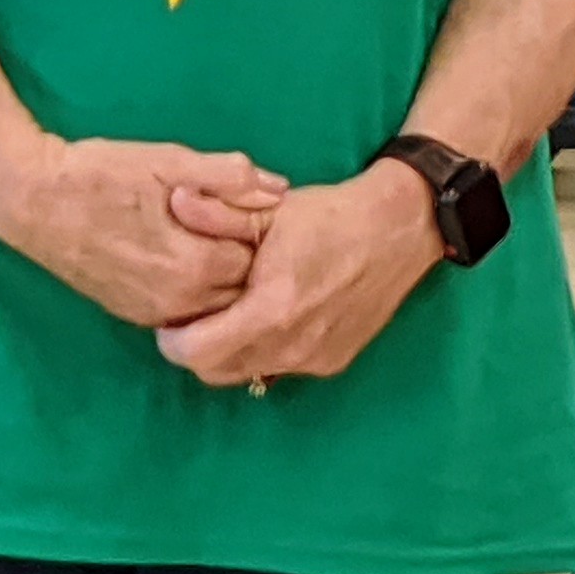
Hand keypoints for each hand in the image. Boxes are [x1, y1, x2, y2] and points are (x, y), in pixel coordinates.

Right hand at [0, 135, 283, 329]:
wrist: (28, 200)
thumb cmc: (100, 173)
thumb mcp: (169, 161)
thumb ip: (228, 177)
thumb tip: (279, 189)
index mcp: (194, 264)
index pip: (261, 259)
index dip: (260, 230)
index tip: (252, 206)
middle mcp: (177, 300)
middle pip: (243, 288)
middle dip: (249, 258)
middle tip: (238, 222)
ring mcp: (152, 313)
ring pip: (216, 304)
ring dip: (224, 277)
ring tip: (215, 237)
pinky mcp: (133, 315)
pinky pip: (186, 311)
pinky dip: (197, 291)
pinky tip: (189, 257)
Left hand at [156, 163, 444, 388]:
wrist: (403, 228)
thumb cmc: (333, 215)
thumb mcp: (271, 208)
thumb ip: (218, 213)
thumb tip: (175, 200)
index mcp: (272, 308)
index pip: (195, 353)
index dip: (172, 340)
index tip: (172, 319)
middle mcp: (293, 345)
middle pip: (215, 372)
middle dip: (196, 350)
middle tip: (197, 318)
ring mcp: (315, 357)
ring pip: (247, 374)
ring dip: (230, 353)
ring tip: (233, 316)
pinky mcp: (334, 360)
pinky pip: (281, 368)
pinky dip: (265, 351)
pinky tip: (273, 319)